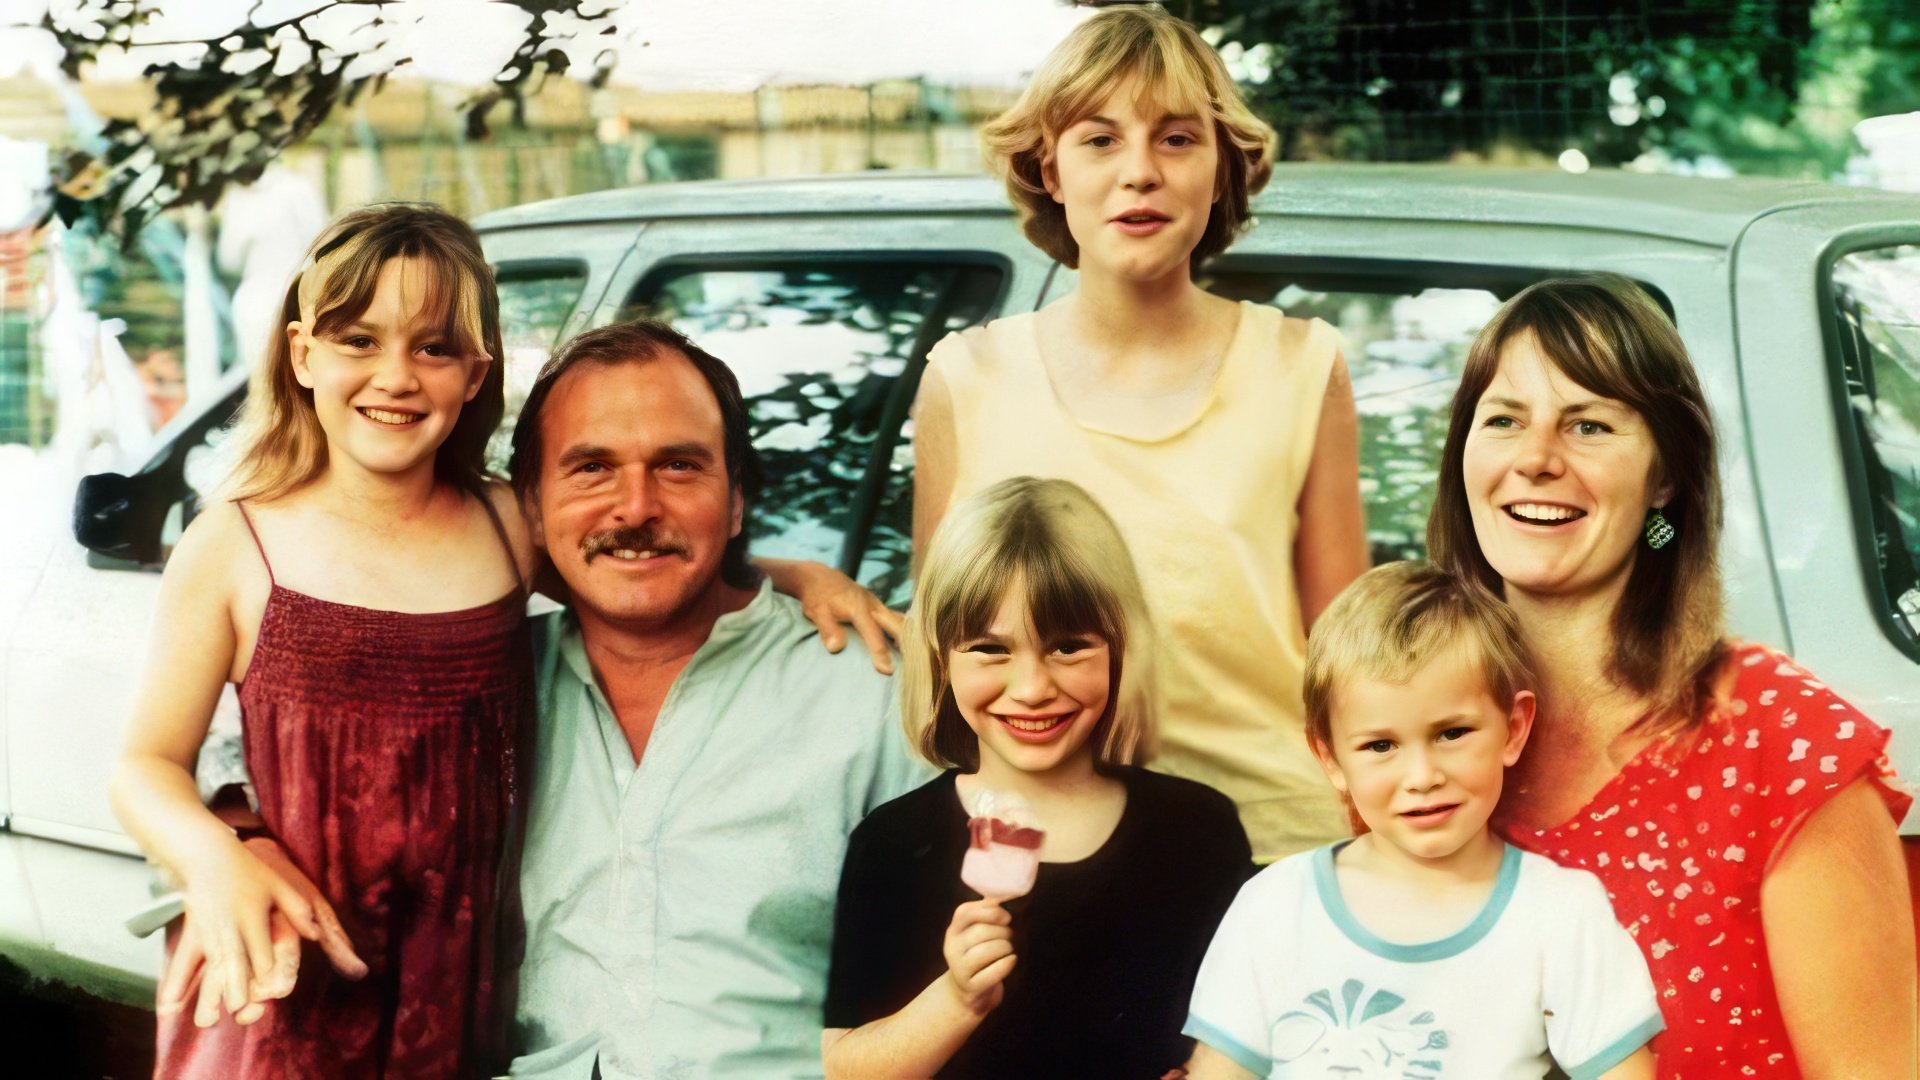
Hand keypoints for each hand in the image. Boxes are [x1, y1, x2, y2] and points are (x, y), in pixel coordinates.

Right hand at [170, 836, 366, 1024]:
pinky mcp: (192, 935)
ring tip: (210, 1018)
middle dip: (235, 985)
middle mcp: (229, 924)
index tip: (269, 988)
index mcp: (252, 912)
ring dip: (210, 991)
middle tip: (240, 1008)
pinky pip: (186, 963)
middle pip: (233, 958)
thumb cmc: (247, 871)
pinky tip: (170, 1005)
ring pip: (210, 965)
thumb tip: (317, 935)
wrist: (206, 856)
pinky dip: (178, 984)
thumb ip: (297, 909)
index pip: (259, 945)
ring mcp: (208, 931)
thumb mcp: (277, 884)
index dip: (264, 966)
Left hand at [766, 558, 902, 673]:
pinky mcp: (879, 606)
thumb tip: (835, 648)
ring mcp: (878, 604)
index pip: (873, 632)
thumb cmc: (818, 597)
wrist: (821, 578)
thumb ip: (827, 629)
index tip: (887, 670)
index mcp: (858, 607)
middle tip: (913, 667)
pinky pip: (896, 619)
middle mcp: (873, 605)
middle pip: (897, 624)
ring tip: (915, 660)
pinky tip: (906, 648)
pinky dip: (903, 633)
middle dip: (908, 644)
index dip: (880, 652)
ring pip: (901, 621)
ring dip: (908, 638)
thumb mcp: (817, 612)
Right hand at [941, 899, 1014, 1014]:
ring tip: (1008, 949)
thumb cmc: (978, 955)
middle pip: (980, 932)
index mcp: (953, 931)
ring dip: (1005, 947)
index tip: (1006, 918)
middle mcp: (952, 948)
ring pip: (986, 951)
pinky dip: (1006, 964)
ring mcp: (959, 969)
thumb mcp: (975, 933)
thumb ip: (985, 913)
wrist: (966, 992)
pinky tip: (1011, 960)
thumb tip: (1000, 896)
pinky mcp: (971, 986)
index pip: (965, 913)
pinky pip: (993, 972)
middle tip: (1009, 936)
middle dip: (1003, 932)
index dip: (990, 912)